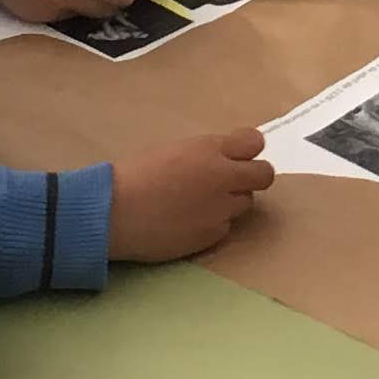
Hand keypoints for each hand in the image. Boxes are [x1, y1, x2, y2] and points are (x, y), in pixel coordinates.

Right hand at [109, 127, 273, 261]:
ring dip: (230, 202)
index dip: (248, 150)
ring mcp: (221, 209)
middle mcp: (223, 177)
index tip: (239, 156)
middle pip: (264, 175)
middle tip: (232, 183)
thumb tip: (226, 159)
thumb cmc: (135, 175)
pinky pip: (225, 227)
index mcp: (210, 149)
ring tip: (199, 204)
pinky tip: (188, 222)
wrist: (114, 212)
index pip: (254, 142)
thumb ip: (205, 154)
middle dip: (253, 177)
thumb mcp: (173, 150)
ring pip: (244, 204)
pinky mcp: (212, 235)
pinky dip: (213, 224)